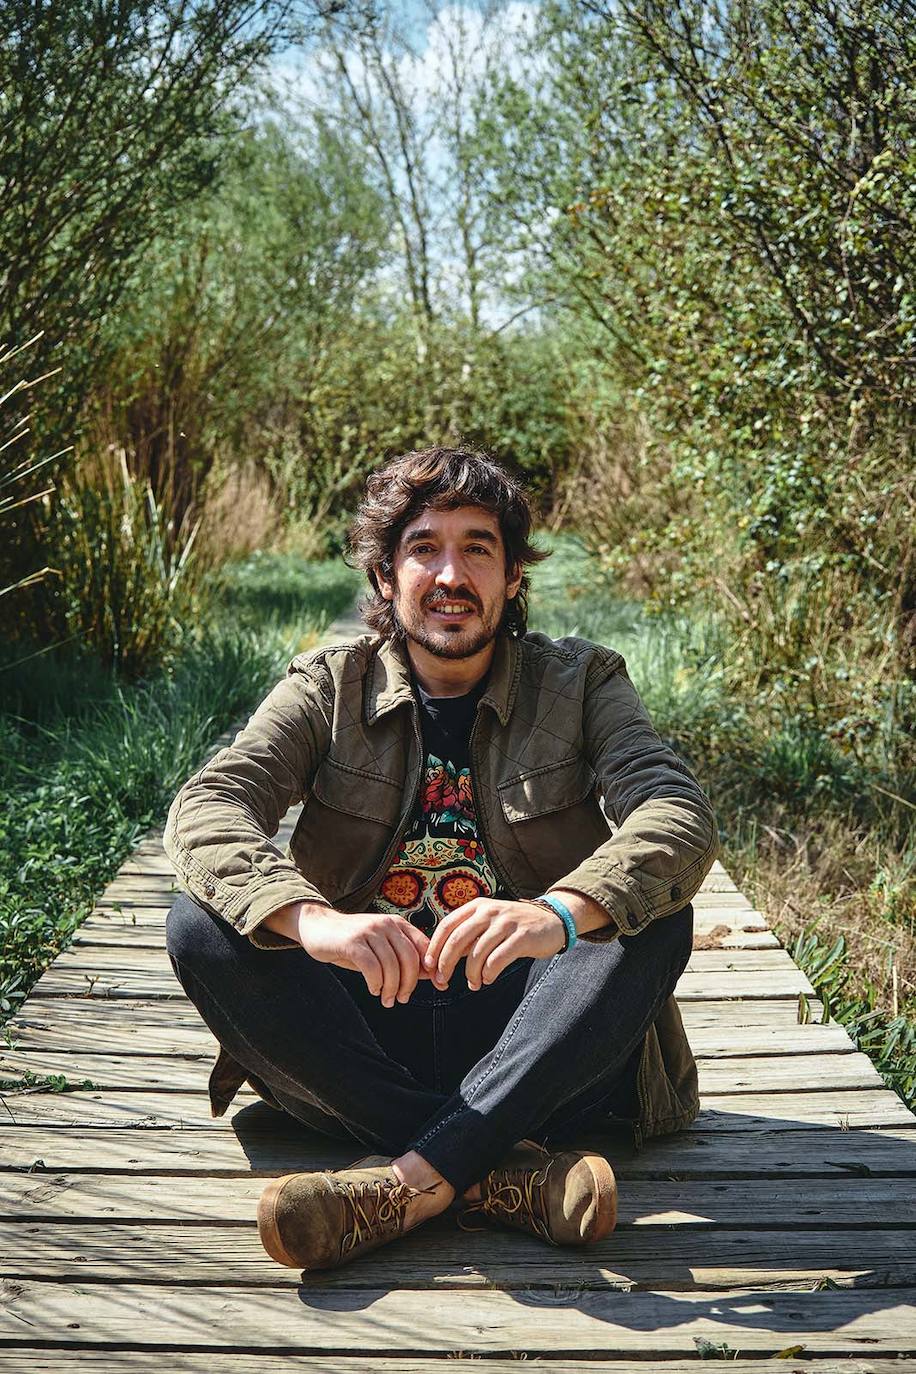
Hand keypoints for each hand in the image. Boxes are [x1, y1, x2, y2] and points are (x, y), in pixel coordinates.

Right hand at [296, 907, 432, 1007]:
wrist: (318, 926)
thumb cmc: (351, 942)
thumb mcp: (380, 949)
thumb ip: (403, 959)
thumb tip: (429, 975)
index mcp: (397, 923)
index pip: (423, 946)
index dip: (432, 968)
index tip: (438, 986)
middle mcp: (385, 924)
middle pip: (409, 958)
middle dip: (409, 983)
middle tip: (402, 998)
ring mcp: (368, 931)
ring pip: (391, 965)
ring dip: (391, 988)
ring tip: (386, 999)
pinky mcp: (352, 941)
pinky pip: (371, 967)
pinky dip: (375, 983)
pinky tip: (373, 989)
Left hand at [423, 898, 566, 989]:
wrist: (552, 921)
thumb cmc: (514, 926)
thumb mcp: (488, 923)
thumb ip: (467, 936)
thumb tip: (441, 958)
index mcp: (477, 906)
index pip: (447, 925)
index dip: (435, 947)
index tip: (429, 966)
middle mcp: (490, 911)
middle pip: (457, 939)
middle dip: (446, 963)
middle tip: (443, 980)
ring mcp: (506, 923)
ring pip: (477, 952)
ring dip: (470, 973)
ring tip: (474, 983)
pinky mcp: (522, 936)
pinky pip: (497, 959)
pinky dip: (489, 973)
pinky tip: (488, 978)